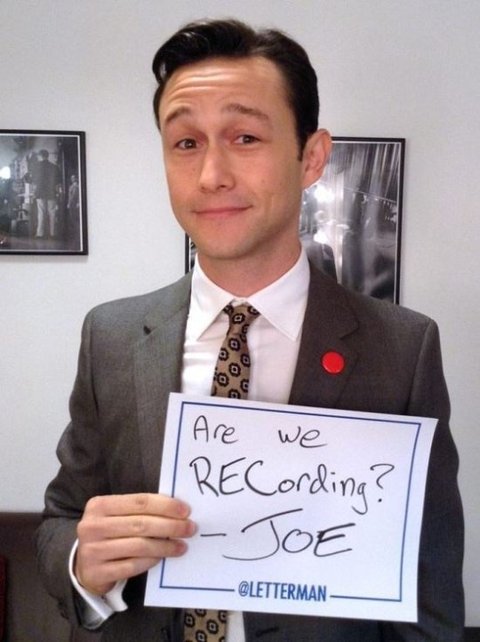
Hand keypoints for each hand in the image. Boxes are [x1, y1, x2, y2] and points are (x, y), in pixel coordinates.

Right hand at [75, 493, 195, 595]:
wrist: (85, 566)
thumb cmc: (110, 534)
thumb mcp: (117, 516)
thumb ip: (140, 510)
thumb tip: (177, 510)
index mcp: (99, 505)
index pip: (139, 501)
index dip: (165, 505)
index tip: (185, 510)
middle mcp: (92, 526)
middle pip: (141, 523)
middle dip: (170, 526)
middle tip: (189, 528)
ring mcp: (92, 550)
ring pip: (139, 546)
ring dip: (165, 546)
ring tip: (181, 546)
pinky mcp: (97, 572)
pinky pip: (132, 566)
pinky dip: (151, 561)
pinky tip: (163, 558)